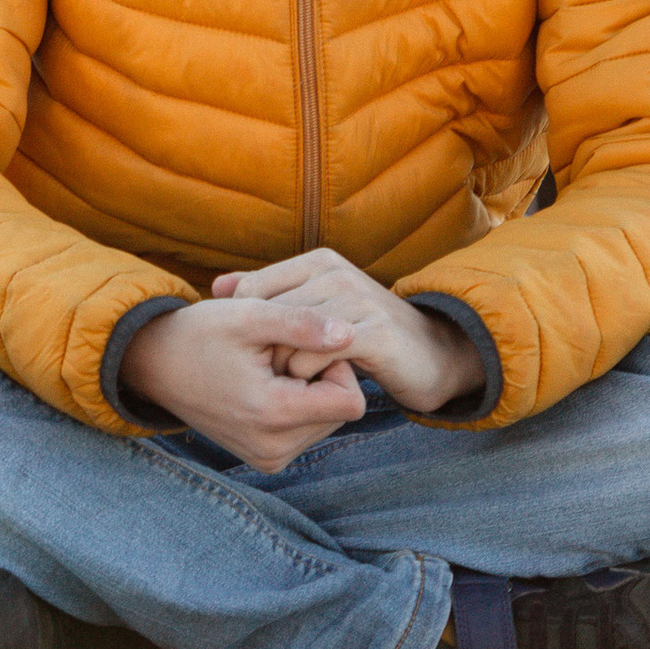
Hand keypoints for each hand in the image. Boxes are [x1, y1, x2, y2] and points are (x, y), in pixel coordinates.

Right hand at [117, 292, 371, 470]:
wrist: (154, 364)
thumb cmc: (201, 333)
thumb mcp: (249, 315)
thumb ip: (302, 324)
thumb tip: (351, 333)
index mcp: (273, 415)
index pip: (351, 401)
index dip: (337, 365)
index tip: (303, 344)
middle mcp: (274, 449)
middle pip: (340, 411)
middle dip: (320, 376)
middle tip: (277, 354)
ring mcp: (268, 459)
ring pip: (326, 420)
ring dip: (308, 390)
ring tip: (267, 368)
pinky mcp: (264, 460)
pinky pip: (305, 431)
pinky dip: (294, 404)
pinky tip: (262, 384)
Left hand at [214, 250, 485, 416]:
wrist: (430, 355)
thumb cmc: (363, 333)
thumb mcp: (316, 305)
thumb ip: (270, 293)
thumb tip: (218, 288)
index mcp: (318, 260)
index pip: (253, 289)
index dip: (243, 329)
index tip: (249, 357)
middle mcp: (335, 272)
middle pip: (268, 314)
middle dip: (260, 351)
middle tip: (266, 378)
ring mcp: (356, 299)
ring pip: (289, 337)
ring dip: (283, 368)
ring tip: (291, 384)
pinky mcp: (373, 333)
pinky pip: (317, 355)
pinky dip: (307, 375)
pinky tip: (312, 388)